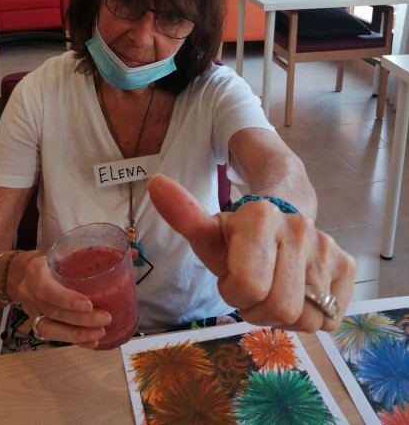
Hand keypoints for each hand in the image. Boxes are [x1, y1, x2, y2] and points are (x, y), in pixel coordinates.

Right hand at [13, 252, 111, 347]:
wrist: (12, 275)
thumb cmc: (40, 262)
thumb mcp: (54, 253)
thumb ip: (76, 256)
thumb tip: (112, 255)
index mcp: (36, 274)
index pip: (48, 290)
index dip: (68, 300)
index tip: (89, 305)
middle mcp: (32, 296)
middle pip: (54, 313)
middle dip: (81, 320)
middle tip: (106, 318)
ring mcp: (33, 312)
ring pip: (52, 330)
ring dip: (78, 335)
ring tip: (100, 333)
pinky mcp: (37, 323)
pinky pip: (53, 336)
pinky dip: (74, 341)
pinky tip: (92, 342)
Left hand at [147, 174, 354, 331]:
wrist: (283, 212)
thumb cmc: (239, 233)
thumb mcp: (209, 230)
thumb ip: (183, 214)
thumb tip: (154, 183)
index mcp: (259, 217)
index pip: (247, 287)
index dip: (234, 292)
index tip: (231, 277)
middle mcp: (298, 227)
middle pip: (279, 309)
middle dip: (259, 309)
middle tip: (254, 289)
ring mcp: (326, 246)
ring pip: (307, 319)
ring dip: (285, 316)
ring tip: (275, 289)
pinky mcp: (347, 264)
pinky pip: (331, 317)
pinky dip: (312, 314)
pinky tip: (300, 291)